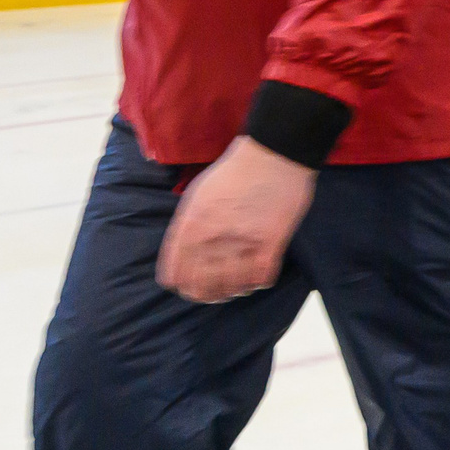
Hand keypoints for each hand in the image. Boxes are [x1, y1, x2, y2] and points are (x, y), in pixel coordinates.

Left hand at [156, 137, 314, 303]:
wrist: (273, 154)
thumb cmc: (232, 172)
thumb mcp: (197, 195)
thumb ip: (188, 226)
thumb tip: (185, 252)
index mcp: (191, 227)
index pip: (175, 274)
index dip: (180, 284)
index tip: (187, 286)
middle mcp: (213, 239)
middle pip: (201, 286)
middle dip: (205, 294)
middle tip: (212, 294)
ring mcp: (243, 242)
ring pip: (231, 286)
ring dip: (232, 291)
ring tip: (235, 290)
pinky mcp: (272, 243)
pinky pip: (261, 277)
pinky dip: (257, 283)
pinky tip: (257, 278)